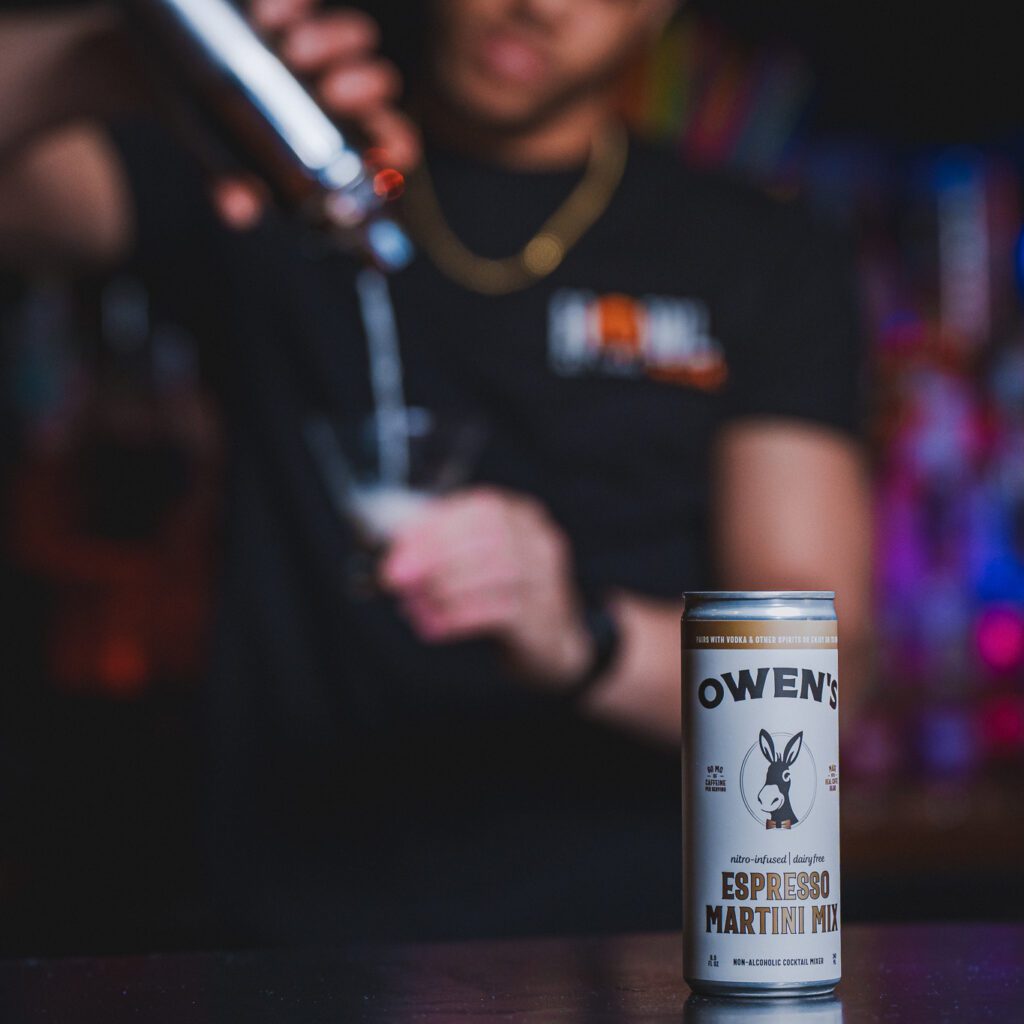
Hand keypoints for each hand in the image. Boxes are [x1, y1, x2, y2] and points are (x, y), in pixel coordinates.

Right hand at [214, 0, 419, 228]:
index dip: (395, 142)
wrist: (154, 63)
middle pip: (379, 83)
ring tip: (292, 51)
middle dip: (363, 85)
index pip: (391, 140)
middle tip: (328, 90)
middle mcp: (337, 88)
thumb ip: (228, 185)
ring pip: (356, 37)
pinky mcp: (291, 9)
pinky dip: (296, 6)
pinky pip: (308, 1)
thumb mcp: (213, 156)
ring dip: (334, 41)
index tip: (373, 145)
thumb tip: (238, 212)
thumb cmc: (202, 121)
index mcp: (337, 134)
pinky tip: (267, 16)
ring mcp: (318, 46)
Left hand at [379, 488, 593, 688]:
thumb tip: (398, 561)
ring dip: (444, 590)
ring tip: (413, 606)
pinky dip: (458, 617)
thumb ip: (441, 551)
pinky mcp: (543, 614)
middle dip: (433, 558)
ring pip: (493, 571)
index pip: (478, 510)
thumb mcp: (474, 563)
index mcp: (520, 515)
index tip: (397, 556)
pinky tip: (433, 626)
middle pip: (486, 537)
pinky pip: (498, 610)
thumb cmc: (503, 596)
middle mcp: (539, 539)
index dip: (433, 530)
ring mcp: (547, 576)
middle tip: (397, 581)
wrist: (550, 646)